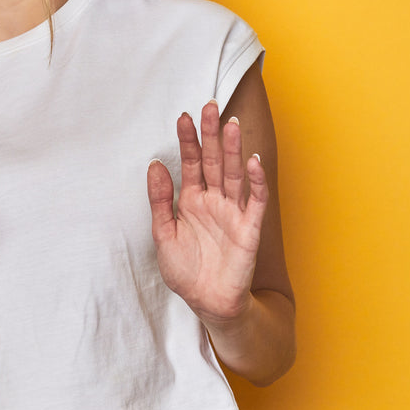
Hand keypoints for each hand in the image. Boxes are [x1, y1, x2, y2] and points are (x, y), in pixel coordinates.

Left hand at [147, 101, 268, 323]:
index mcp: (192, 201)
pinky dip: (255, 181)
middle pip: (214, 161)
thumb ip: (159, 201)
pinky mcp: (249, 228)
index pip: (191, 163)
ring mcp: (233, 212)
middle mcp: (214, 201)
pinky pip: (255, 200)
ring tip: (230, 124)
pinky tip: (252, 161)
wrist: (207, 303)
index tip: (183, 116)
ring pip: (234, 174)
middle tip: (209, 106)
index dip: (188, 140)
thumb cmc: (186, 271)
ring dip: (234, 150)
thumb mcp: (164, 234)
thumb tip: (154, 165)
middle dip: (211, 134)